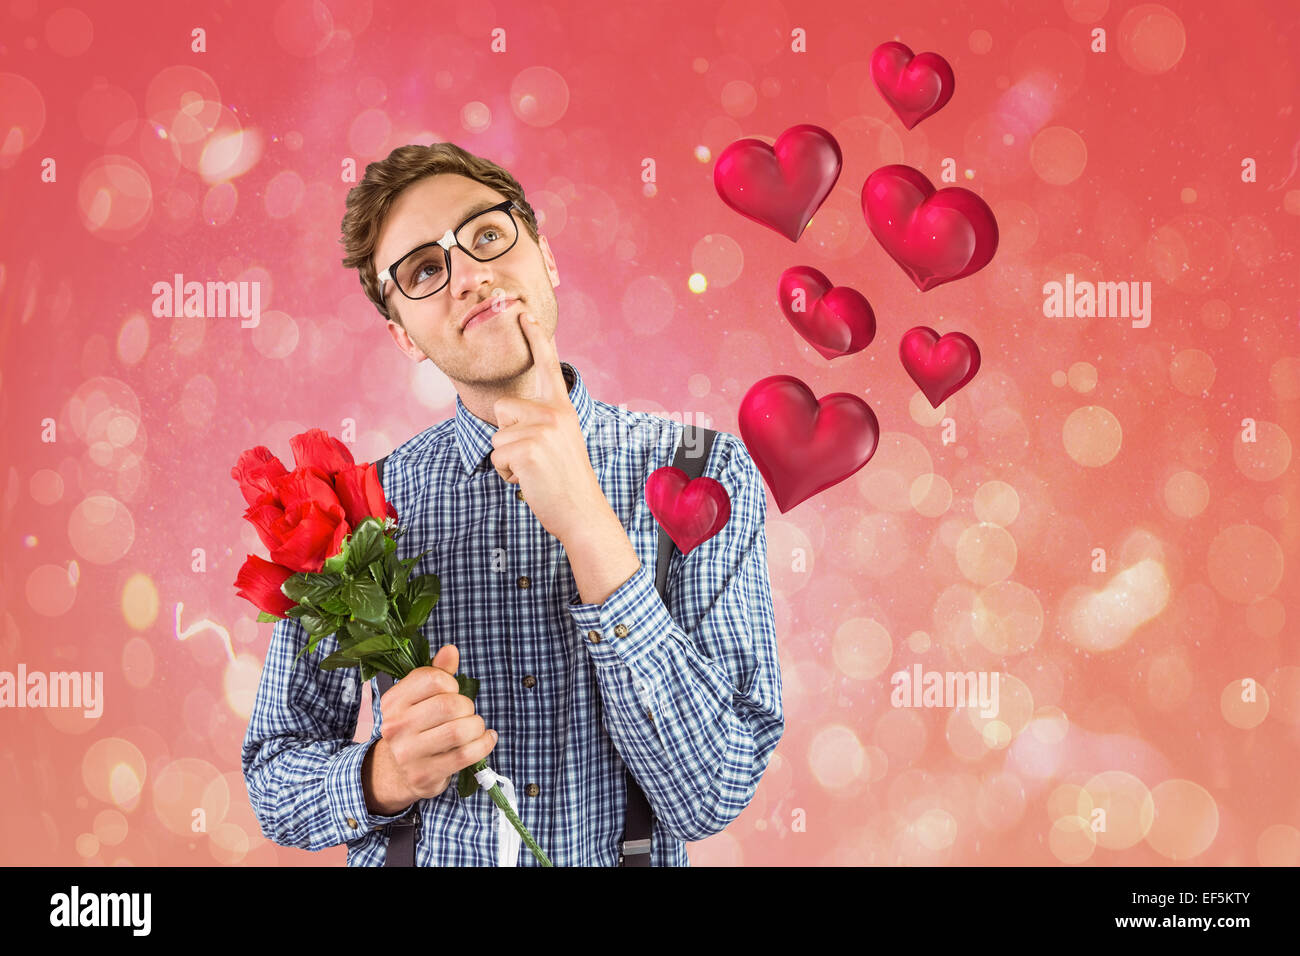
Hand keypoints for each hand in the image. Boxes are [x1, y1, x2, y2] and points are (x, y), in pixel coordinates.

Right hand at [376, 643, 496, 803]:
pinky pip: (465, 755)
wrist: (395, 772)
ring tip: (475, 727)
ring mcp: (408, 753)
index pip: (433, 679)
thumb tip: (450, 650)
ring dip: (476, 726)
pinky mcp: (425, 774)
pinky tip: (486, 738)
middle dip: (467, 706)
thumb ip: (437, 672)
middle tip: (466, 713)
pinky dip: (484, 744)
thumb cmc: (415, 727)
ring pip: (458, 731)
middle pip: (449, 705)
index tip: (451, 692)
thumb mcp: (420, 698)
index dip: (451, 683)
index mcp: (393, 701)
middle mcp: (396, 726)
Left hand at [490, 311, 611, 543]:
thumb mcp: (559, 442)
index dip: (536, 339)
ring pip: (496, 437)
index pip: (548, 367)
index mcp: (562, 409)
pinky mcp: (528, 449)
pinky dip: (507, 474)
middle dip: (507, 436)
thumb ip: (541, 423)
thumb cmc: (566, 482)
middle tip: (535, 459)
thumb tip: (509, 417)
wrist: (583, 512)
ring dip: (507, 460)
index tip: (524, 313)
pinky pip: (496, 457)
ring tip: (534, 472)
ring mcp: (542, 430)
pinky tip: (530, 481)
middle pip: (502, 409)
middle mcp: (554, 413)